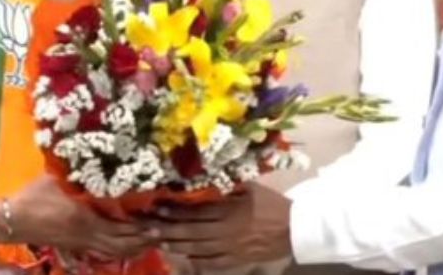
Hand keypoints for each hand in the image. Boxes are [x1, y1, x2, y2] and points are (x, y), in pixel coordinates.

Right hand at [9, 175, 152, 257]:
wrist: (12, 220)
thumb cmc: (34, 196)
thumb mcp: (59, 180)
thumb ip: (80, 176)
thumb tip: (99, 159)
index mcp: (85, 220)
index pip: (119, 230)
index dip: (138, 230)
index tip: (156, 224)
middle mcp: (86, 236)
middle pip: (120, 245)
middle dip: (141, 241)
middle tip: (161, 235)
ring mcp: (79, 244)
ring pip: (112, 251)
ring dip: (132, 248)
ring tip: (149, 243)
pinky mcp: (73, 246)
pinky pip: (101, 251)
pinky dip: (117, 251)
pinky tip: (125, 248)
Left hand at [148, 182, 292, 268]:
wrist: (294, 229)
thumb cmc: (272, 204)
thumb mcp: (252, 188)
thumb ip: (229, 187)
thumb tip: (205, 181)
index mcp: (229, 211)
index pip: (195, 212)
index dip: (174, 211)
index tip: (157, 207)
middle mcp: (225, 232)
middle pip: (190, 232)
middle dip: (167, 229)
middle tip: (148, 227)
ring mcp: (229, 249)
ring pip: (196, 249)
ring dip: (176, 245)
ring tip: (159, 241)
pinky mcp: (235, 260)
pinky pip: (210, 262)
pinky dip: (195, 259)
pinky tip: (184, 255)